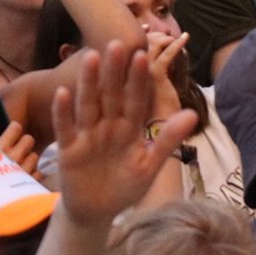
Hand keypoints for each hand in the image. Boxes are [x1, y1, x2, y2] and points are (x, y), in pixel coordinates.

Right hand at [49, 41, 198, 225]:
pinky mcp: (69, 148)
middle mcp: (107, 125)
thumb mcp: (149, 165)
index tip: (143, 55)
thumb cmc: (125, 186)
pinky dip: (64, 112)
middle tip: (117, 43)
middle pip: (110, 95)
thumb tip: (192, 114)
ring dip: (89, 82)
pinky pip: (66, 128)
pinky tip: (63, 93)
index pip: (135, 99)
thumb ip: (167, 139)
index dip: (138, 79)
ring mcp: (87, 135)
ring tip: (91, 57)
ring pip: (88, 104)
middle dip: (114, 71)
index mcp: (129, 128)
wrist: (97, 211)